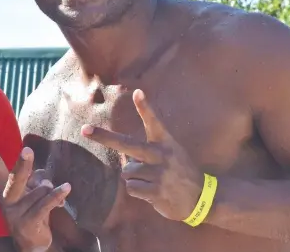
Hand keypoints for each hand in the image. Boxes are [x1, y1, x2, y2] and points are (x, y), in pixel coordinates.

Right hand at [0, 131, 70, 251]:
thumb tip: (43, 178)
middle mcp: (5, 199)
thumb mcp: (30, 190)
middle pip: (16, 178)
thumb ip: (36, 178)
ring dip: (51, 190)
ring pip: (40, 189)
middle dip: (23, 165)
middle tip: (28, 150)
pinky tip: (66, 188)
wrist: (30, 243)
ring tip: (54, 195)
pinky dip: (57, 196)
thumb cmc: (30, 209)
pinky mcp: (27, 224)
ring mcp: (15, 213)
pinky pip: (46, 205)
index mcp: (3, 186)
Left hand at [81, 89, 203, 220]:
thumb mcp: (171, 153)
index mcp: (165, 143)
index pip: (154, 122)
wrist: (203, 197)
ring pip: (127, 172)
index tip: (138, 92)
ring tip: (153, 181)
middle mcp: (161, 155)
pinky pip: (131, 187)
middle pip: (126, 144)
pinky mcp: (157, 190)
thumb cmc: (180, 172)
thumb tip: (124, 158)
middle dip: (104, 137)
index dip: (145, 108)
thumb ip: (149, 151)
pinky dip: (138, 191)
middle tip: (85, 129)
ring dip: (135, 178)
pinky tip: (153, 192)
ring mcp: (159, 173)